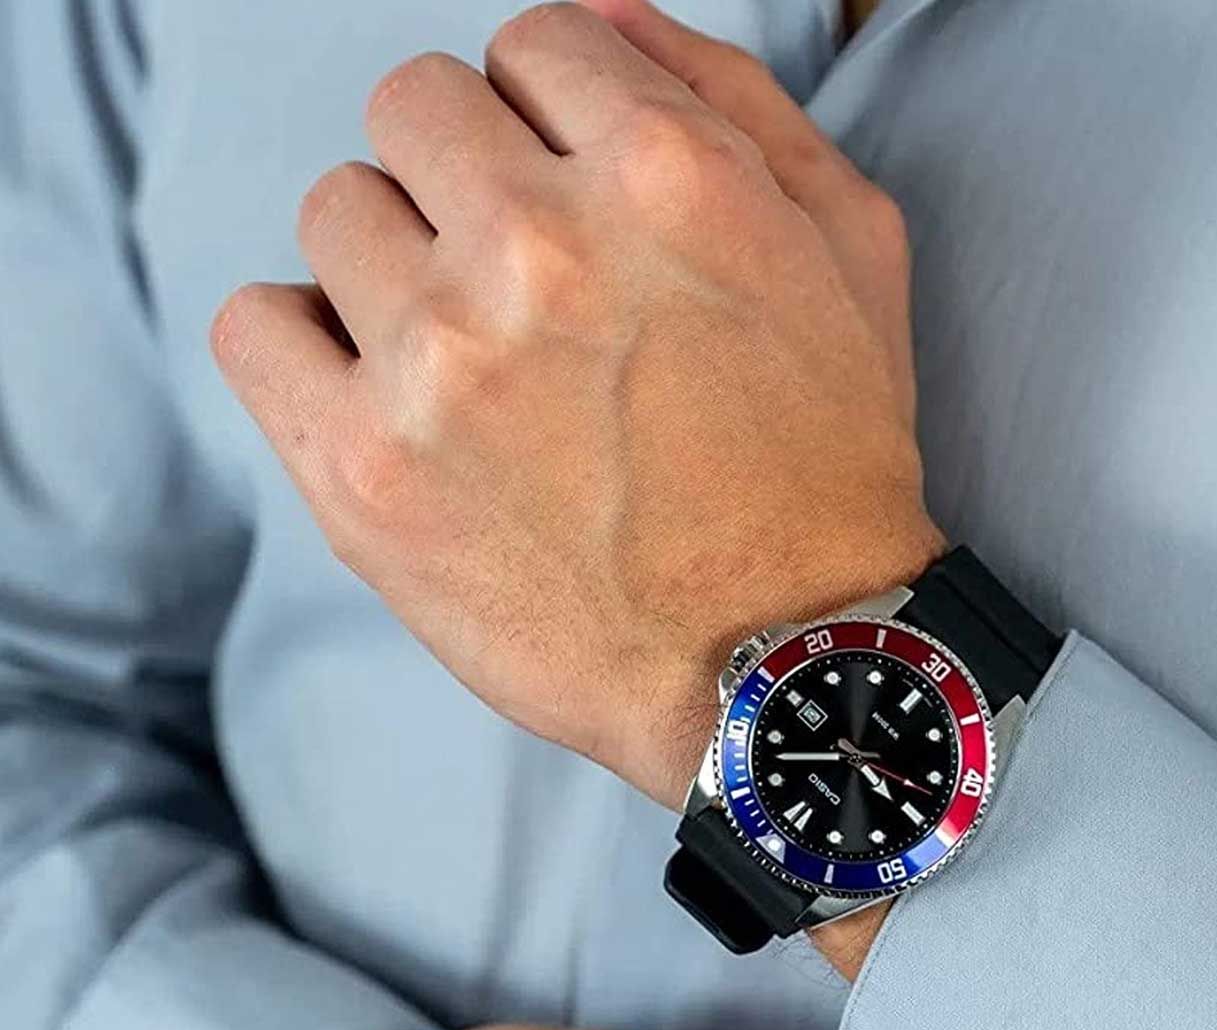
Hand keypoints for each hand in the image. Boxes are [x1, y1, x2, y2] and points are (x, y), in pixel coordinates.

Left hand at [212, 0, 943, 811]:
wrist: (783, 662)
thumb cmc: (828, 466)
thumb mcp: (848, 251)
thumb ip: (733, 100)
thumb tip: (599, 14)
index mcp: (658, 174)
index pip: (530, 46)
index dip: (553, 124)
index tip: (573, 203)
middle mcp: (535, 248)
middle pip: (415, 111)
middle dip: (469, 179)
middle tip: (522, 287)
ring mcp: (436, 362)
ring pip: (336, 210)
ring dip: (397, 265)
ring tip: (469, 360)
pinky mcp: (364, 472)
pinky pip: (253, 325)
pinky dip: (301, 342)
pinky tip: (375, 390)